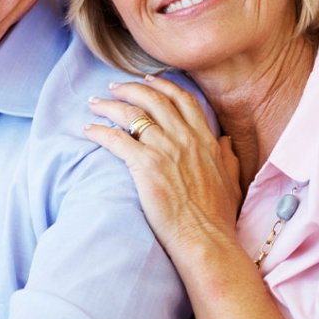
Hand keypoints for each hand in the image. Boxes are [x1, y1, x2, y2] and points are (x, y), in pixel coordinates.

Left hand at [85, 75, 240, 265]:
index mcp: (205, 139)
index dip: (163, 86)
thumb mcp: (231, 180)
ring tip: (95, 103)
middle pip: (154, 100)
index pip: (183, 100)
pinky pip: (116, 139)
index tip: (148, 80)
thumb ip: (227, 157)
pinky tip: (88, 129)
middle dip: (131, 88)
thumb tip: (224, 142)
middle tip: (114, 87)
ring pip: (132, 114)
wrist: (206, 238)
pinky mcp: (145, 165)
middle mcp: (185, 138)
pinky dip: (99, 131)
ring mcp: (165, 150)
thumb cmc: (217, 217)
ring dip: (110, 105)